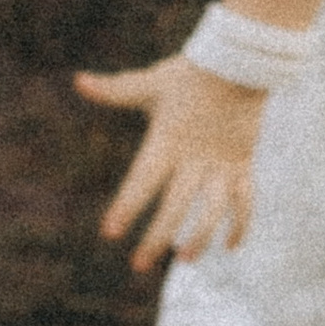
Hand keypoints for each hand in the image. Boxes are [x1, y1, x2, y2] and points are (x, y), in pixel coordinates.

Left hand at [75, 53, 266, 270]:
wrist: (244, 59)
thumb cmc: (190, 73)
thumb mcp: (151, 83)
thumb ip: (115, 89)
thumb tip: (78, 81)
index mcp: (168, 140)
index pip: (143, 180)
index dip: (127, 206)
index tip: (110, 233)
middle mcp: (195, 157)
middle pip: (176, 206)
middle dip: (156, 238)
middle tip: (139, 265)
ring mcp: (223, 163)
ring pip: (213, 208)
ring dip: (200, 236)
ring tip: (184, 259)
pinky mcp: (244, 163)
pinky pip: (246, 199)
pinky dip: (241, 223)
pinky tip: (231, 245)